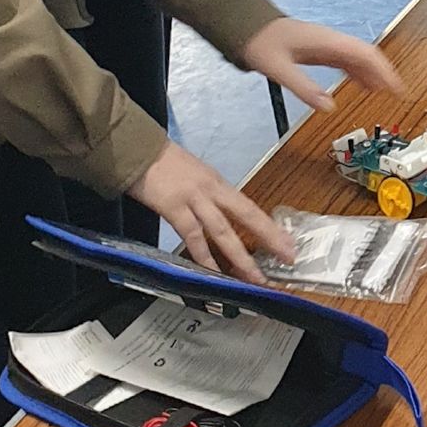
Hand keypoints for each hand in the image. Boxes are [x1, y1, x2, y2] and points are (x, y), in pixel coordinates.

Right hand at [127, 142, 294, 283]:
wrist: (138, 149)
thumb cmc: (164, 163)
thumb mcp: (196, 176)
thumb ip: (210, 197)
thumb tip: (223, 217)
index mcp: (218, 183)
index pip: (251, 208)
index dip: (271, 228)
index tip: (289, 244)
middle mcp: (212, 190)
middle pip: (247, 216)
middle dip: (269, 238)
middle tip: (287, 257)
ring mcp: (194, 199)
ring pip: (223, 231)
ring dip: (240, 257)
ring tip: (254, 277)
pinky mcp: (173, 207)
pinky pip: (192, 236)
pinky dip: (203, 257)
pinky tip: (213, 273)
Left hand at [240, 15, 401, 119]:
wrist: (247, 27)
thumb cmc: (261, 43)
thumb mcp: (279, 68)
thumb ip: (304, 88)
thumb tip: (328, 107)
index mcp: (326, 42)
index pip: (364, 54)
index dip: (383, 70)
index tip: (396, 86)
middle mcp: (331, 41)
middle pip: (367, 54)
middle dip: (384, 72)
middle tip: (398, 92)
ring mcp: (327, 44)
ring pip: (359, 57)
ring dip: (374, 73)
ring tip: (386, 91)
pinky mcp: (321, 49)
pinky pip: (347, 60)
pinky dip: (359, 72)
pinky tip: (363, 83)